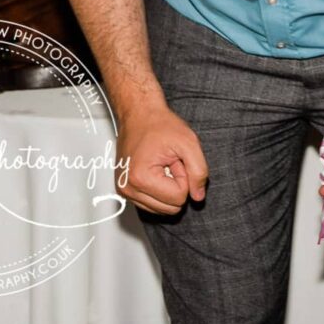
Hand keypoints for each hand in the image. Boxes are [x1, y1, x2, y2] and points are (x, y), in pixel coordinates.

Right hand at [114, 100, 208, 214]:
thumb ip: (199, 171)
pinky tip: (155, 170)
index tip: (175, 159)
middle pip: (169, 208)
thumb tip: (198, 197)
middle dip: (176, 184)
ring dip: (167, 187)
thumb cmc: (160, 125)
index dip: (184, 177)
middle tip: (170, 162)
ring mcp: (124, 191)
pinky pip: (152, 204)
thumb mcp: (189, 143)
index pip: (178, 198)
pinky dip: (158, 189)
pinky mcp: (125, 190)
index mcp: (141, 178)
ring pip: (161, 208)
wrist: (139, 114)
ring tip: (162, 165)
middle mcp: (128, 188)